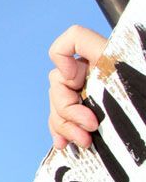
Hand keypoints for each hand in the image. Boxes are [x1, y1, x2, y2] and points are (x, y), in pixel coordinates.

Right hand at [48, 25, 106, 148]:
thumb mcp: (123, 69)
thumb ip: (91, 56)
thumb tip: (63, 70)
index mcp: (106, 57)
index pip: (73, 38)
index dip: (63, 56)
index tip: (76, 80)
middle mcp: (96, 73)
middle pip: (58, 81)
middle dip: (66, 108)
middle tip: (89, 127)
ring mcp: (92, 95)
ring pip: (57, 104)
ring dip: (64, 124)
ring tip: (84, 142)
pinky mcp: (91, 115)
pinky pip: (63, 119)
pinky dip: (62, 131)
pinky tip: (65, 143)